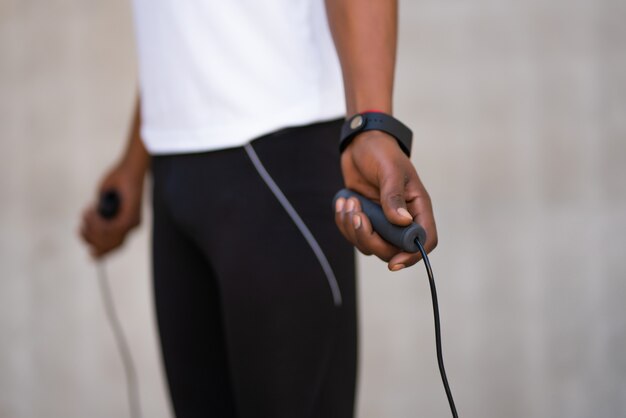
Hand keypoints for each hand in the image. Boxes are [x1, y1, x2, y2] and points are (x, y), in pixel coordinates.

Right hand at [79, 162, 143, 258]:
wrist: (130, 168)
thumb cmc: (118, 180)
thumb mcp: (105, 199)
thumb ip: (99, 214)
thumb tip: (90, 227)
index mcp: (128, 222)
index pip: (115, 245)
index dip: (102, 252)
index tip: (90, 255)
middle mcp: (132, 225)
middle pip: (111, 245)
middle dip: (92, 241)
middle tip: (80, 229)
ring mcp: (132, 222)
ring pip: (108, 238)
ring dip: (92, 228)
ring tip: (87, 213)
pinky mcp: (129, 217)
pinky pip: (109, 229)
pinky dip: (96, 221)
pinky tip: (92, 210)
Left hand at [335, 130, 436, 270]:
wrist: (361, 143)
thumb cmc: (382, 152)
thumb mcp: (390, 170)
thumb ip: (394, 196)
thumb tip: (403, 221)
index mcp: (417, 207)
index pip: (424, 240)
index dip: (412, 255)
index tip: (394, 262)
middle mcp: (401, 218)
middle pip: (392, 249)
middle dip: (371, 239)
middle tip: (358, 216)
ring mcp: (382, 220)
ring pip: (369, 245)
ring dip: (353, 228)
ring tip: (348, 202)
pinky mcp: (364, 218)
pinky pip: (354, 234)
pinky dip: (344, 223)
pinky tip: (343, 202)